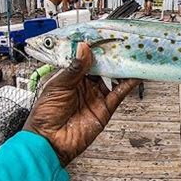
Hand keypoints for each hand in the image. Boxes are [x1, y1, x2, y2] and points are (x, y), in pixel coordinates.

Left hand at [23, 43, 140, 165]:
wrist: (49, 141)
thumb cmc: (45, 115)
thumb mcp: (58, 86)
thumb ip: (75, 68)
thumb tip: (84, 49)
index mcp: (71, 77)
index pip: (86, 59)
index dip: (95, 49)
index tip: (103, 38)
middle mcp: (85, 85)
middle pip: (102, 67)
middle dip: (111, 57)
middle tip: (121, 45)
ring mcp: (96, 96)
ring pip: (113, 78)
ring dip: (122, 68)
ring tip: (131, 56)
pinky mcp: (106, 108)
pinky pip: (119, 93)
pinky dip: (129, 84)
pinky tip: (135, 74)